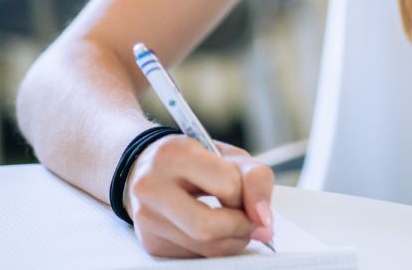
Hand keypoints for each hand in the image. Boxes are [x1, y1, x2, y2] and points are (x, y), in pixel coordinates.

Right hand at [125, 135, 274, 257]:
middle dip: (240, 227)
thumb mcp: (229, 156)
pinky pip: (195, 257)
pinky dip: (214, 247)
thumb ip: (256, 179)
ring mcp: (147, 218)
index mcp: (174, 153)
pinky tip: (213, 230)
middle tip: (250, 221)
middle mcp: (151, 187)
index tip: (243, 193)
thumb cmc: (197, 160)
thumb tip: (264, 221)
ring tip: (235, 224)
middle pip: (208, 227)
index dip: (244, 194)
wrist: (150, 168)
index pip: (227, 185)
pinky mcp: (150, 242)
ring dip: (232, 241)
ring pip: (203, 248)